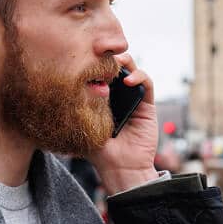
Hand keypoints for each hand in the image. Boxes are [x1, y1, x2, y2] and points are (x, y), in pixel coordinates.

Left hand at [88, 53, 158, 194]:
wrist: (121, 168)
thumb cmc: (100, 151)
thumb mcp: (86, 124)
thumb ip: (83, 106)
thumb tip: (74, 83)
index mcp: (102, 100)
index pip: (100, 75)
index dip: (95, 64)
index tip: (86, 57)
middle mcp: (119, 97)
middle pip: (116, 69)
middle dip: (110, 59)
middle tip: (102, 54)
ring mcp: (134, 99)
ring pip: (133, 71)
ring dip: (126, 62)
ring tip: (116, 62)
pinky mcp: (148, 105)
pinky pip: (147, 84)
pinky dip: (140, 76)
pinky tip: (129, 80)